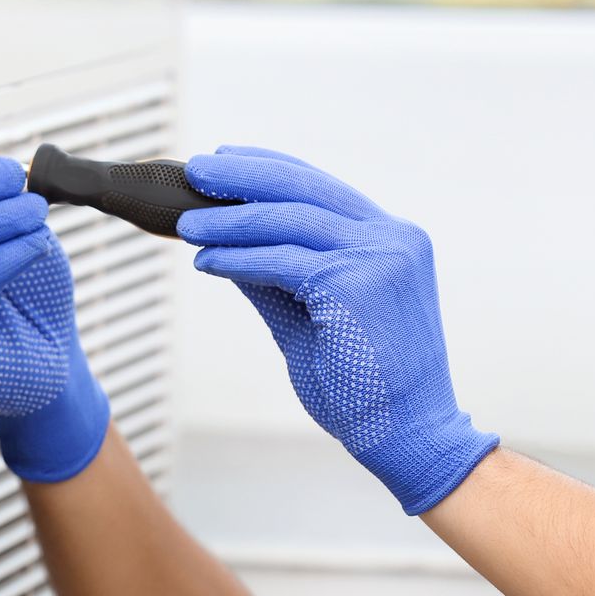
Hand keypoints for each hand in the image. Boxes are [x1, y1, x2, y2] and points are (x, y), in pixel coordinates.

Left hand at [179, 146, 495, 513]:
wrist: (408, 436)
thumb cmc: (363, 385)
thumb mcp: (312, 317)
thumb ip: (278, 277)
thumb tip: (227, 245)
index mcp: (391, 240)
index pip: (322, 188)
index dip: (269, 168)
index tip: (226, 159)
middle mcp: (392, 238)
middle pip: (304, 189)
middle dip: (243, 176)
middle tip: (196, 171)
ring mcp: (380, 257)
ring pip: (288, 219)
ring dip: (229, 221)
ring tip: (186, 223)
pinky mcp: (357, 283)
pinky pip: (281, 260)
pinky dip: (237, 257)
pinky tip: (206, 260)